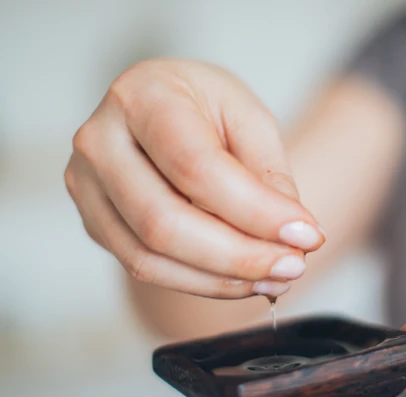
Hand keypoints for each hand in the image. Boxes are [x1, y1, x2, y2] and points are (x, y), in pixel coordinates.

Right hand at [64, 59, 324, 298]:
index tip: (308, 235)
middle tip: (293, 267)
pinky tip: (243, 281)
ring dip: (222, 279)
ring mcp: (88, 188)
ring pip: (151, 257)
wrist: (162, 113)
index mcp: (141, 96)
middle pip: (165, 222)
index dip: (255, 211)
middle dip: (240, 256)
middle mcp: (100, 142)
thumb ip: (268, 177)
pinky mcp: (96, 224)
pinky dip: (201, 283)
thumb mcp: (250, 122)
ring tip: (276, 278)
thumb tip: (292, 239)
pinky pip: (145, 269)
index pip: (196, 168)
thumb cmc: (207, 110)